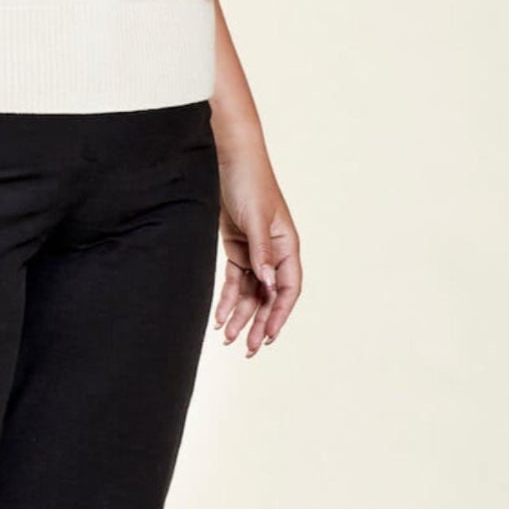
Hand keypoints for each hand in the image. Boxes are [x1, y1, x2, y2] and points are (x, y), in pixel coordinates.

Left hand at [212, 142, 300, 356]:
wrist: (226, 158)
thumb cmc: (250, 182)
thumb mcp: (257, 219)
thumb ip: (262, 253)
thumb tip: (268, 285)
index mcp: (287, 246)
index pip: (288, 288)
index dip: (280, 314)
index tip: (269, 337)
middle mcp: (273, 252)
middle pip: (269, 296)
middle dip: (259, 323)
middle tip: (249, 349)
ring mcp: (254, 251)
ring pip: (250, 292)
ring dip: (241, 315)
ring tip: (229, 340)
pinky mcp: (236, 248)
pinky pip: (234, 280)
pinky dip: (227, 299)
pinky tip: (220, 318)